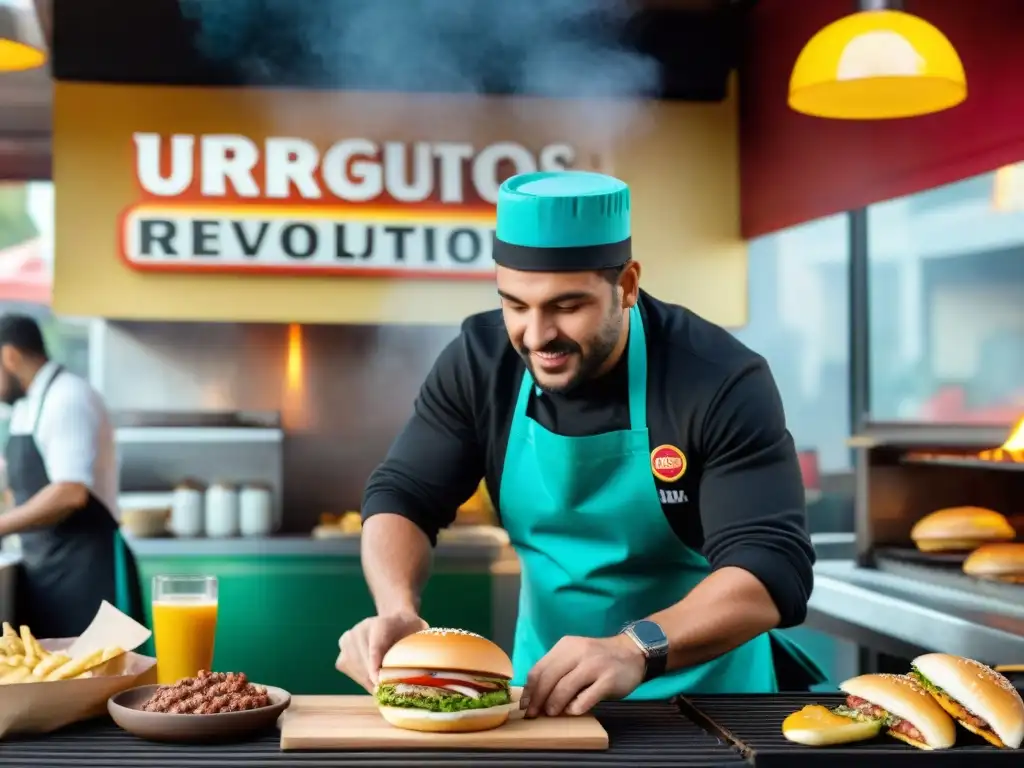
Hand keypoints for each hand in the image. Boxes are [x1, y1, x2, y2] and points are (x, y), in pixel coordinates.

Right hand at [335, 612, 427, 691]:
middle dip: (376, 680)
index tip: (379, 682)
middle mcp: (360, 629)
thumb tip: (428, 664)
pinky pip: (352, 673)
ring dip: (370, 683)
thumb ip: (422, 644)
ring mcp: (348, 641)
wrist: (394, 621)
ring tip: (384, 688)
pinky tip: (375, 681)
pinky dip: (364, 680)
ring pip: (357, 671)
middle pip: (365, 662)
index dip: (376, 666)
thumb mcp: (419, 633)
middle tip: (389, 693)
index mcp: (382, 623)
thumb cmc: (409, 631)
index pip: (375, 647)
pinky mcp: (342, 654)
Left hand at [523, 634, 645, 717]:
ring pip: (564, 688)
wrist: (633, 652)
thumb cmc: (599, 658)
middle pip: (548, 679)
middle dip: (538, 700)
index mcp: (565, 646)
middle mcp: (578, 652)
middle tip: (534, 714)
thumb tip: (536, 696)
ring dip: (554, 704)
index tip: (525, 705)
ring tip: (552, 713)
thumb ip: (558, 670)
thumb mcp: (575, 656)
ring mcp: (594, 665)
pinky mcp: (608, 679)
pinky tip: (574, 711)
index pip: (539, 668)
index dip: (529, 689)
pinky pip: (586, 698)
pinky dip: (576, 707)